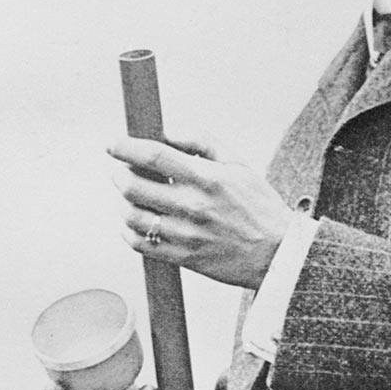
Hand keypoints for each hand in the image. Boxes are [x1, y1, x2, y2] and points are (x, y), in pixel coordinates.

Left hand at [108, 133, 294, 288]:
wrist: (277, 253)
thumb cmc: (259, 207)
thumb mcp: (238, 163)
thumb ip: (202, 142)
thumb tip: (168, 132)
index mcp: (207, 178)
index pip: (154, 156)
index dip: (126, 147)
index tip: (112, 144)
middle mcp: (193, 206)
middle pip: (134, 186)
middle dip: (119, 174)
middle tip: (121, 170)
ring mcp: (185, 234)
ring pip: (132, 216)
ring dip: (123, 202)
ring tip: (131, 196)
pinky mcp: (182, 257)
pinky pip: (141, 244)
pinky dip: (129, 231)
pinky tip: (136, 222)